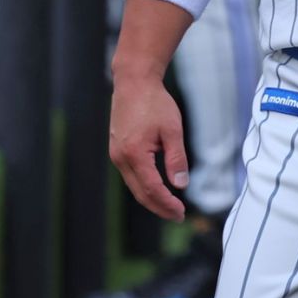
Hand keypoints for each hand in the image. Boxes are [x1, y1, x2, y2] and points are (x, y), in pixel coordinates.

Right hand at [109, 73, 188, 221]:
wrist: (134, 82)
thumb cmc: (155, 102)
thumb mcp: (172, 129)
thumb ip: (176, 158)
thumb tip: (180, 185)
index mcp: (134, 154)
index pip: (151, 189)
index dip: (166, 204)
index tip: (181, 212)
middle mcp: (120, 158)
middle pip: (140, 193)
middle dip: (159, 207)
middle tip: (177, 215)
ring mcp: (116, 154)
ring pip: (134, 185)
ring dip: (151, 198)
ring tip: (169, 206)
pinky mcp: (116, 149)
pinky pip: (130, 174)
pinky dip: (143, 185)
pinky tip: (156, 187)